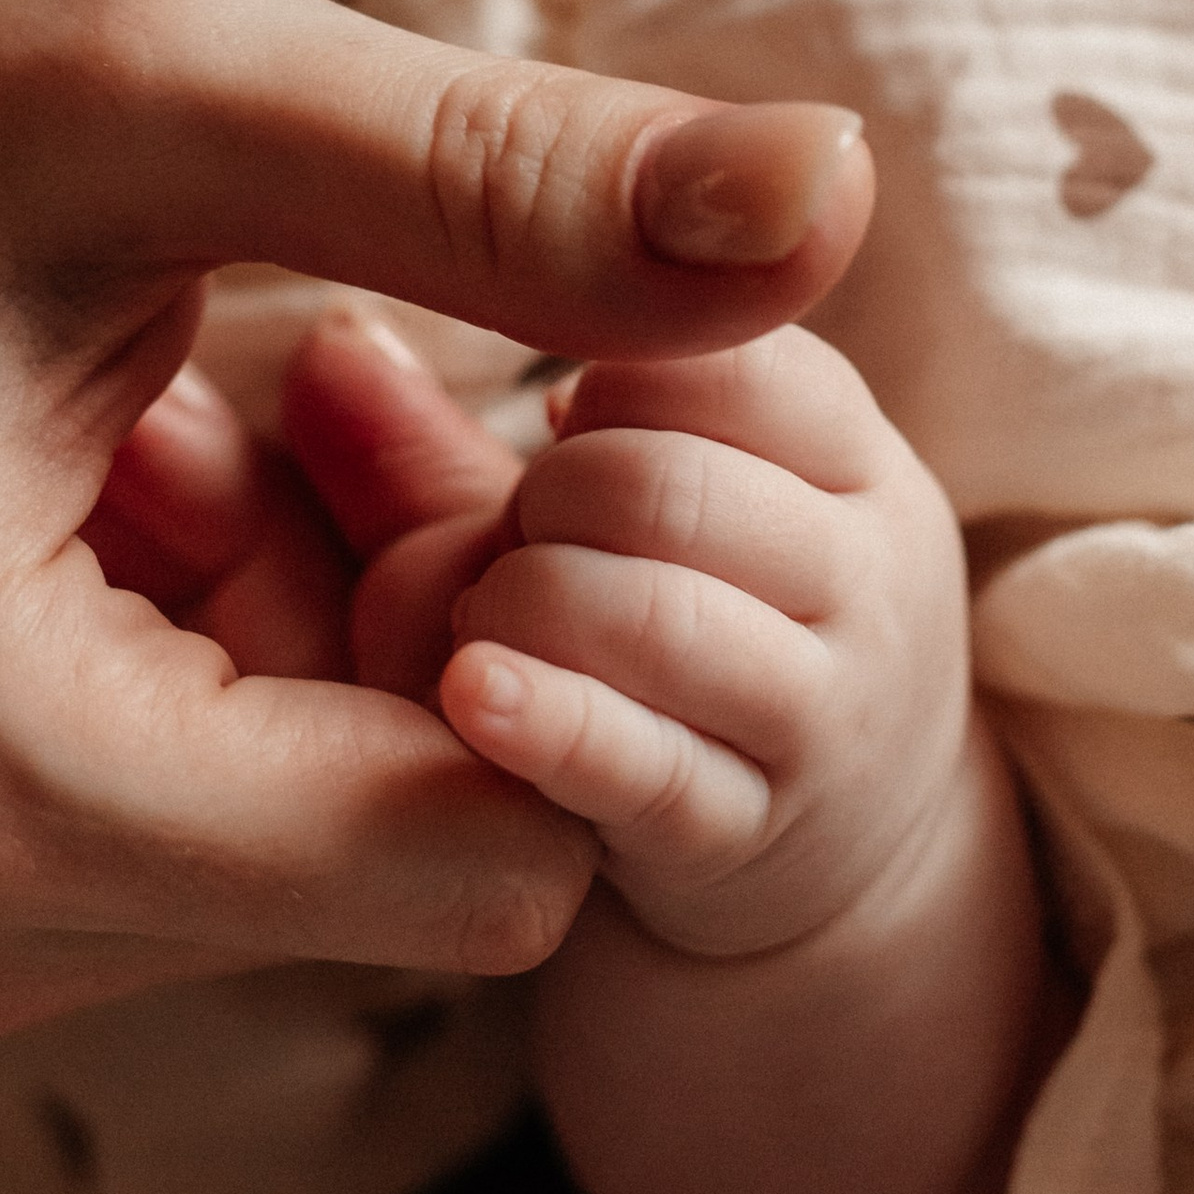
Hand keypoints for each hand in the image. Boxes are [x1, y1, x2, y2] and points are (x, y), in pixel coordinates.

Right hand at [0, 0, 867, 1045]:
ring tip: (178, 403)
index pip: (504, 844)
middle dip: (457, 617)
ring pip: (356, 839)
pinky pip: (249, 823)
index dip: (560, 621)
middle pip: (440, 855)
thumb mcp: (157, 87)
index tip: (455, 390)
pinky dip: (270, 643)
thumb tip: (832, 196)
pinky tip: (140, 470)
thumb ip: (505, 176)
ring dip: (357, 615)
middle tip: (303, 363)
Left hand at [437, 325, 982, 958]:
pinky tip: (475, 694)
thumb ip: (450, 438)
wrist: (821, 849)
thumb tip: (328, 344)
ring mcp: (823, 713)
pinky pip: (643, 764)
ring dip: (528, 607)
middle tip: (513, 544)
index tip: (567, 432)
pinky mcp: (749, 832)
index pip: (727, 357)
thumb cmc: (669, 636)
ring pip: (658, 616)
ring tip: (488, 631)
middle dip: (547, 501)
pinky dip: (546, 721)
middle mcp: (866, 574)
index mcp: (849, 454)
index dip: (607, 381)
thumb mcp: (608, 521)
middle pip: (672, 483)